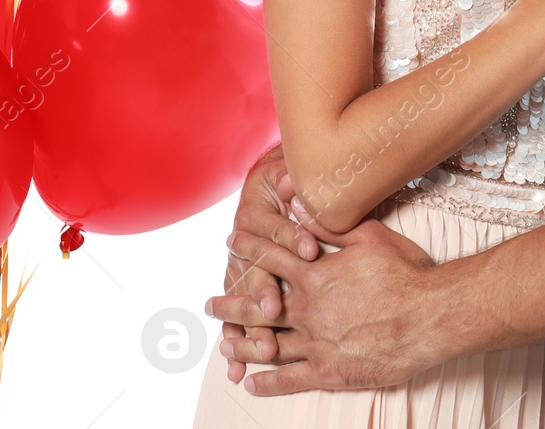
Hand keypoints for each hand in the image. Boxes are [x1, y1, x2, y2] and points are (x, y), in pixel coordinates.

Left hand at [212, 215, 440, 394]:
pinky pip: (290, 380)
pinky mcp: (329, 372)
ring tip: (224, 345)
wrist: (428, 317)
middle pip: (259, 305)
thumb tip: (300, 206)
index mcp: (314, 275)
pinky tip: (251, 384)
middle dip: (231, 303)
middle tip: (209, 304)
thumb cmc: (404, 273)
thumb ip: (329, 226)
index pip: (272, 257)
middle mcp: (307, 309)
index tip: (231, 241)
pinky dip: (267, 383)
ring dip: (243, 343)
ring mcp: (315, 343)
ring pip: (268, 344)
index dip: (249, 246)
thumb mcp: (368, 237)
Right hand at [213, 144, 319, 382]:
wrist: (262, 186)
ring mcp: (239, 272)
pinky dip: (235, 345)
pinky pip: (234, 321)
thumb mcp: (285, 175)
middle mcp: (242, 248)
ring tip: (265, 348)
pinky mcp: (239, 290)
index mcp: (255, 216)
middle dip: (264, 292)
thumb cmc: (281, 183)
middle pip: (256, 271)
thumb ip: (291, 179)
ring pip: (244, 302)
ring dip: (252, 326)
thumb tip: (294, 176)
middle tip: (274, 310)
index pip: (276, 229)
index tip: (310, 250)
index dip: (292, 237)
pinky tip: (237, 370)